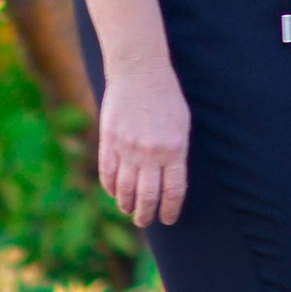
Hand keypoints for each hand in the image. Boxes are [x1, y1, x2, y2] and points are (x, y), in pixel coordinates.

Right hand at [98, 57, 190, 230]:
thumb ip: (177, 153)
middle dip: (146, 215)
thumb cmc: (166, 96)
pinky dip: (110, 189)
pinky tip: (115, 193)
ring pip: (125, 190)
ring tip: (129, 210)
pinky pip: (108, 174)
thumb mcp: (182, 124)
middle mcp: (151, 153)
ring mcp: (128, 148)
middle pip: (148, 197)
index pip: (173, 192)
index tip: (168, 219)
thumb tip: (170, 182)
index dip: (170, 210)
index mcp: (175, 149)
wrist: (140, 70)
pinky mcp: (109, 142)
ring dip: (127, 206)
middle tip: (145, 221)